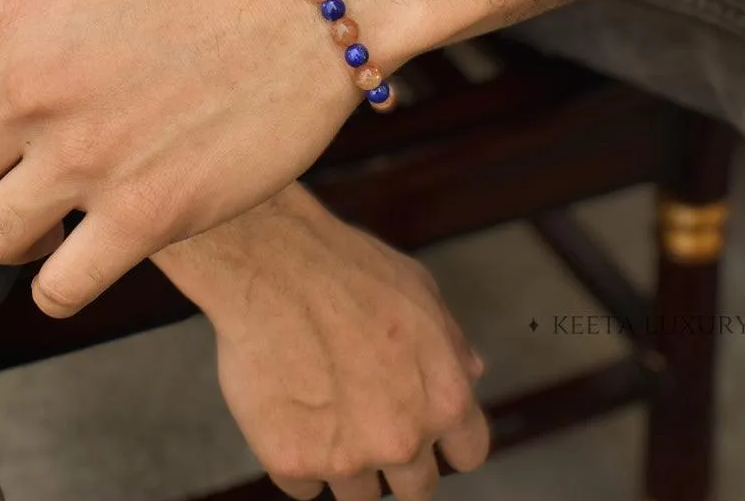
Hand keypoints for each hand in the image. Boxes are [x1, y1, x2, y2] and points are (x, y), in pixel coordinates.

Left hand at [0, 0, 383, 316]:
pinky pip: (58, 292)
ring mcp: (89, 155)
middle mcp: (33, 86)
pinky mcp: (149, 213)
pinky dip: (67, 283)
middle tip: (48, 164)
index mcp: (7, 17)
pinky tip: (100, 249)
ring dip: (25, 233)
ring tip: (73, 209)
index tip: (2, 126)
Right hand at [157, 185, 489, 500]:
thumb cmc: (347, 269)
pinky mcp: (291, 462)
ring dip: (345, 460)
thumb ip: (451, 342)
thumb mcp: (421, 291)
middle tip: (365, 416)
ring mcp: (346, 457)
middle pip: (415, 487)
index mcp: (444, 398)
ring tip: (322, 407)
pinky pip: (303, 485)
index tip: (425, 428)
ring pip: (357, 493)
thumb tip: (471, 371)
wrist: (274, 266)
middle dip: (396, 457)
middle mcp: (402, 438)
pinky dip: (297, 456)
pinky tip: (289, 410)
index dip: (446, 439)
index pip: (468, 453)